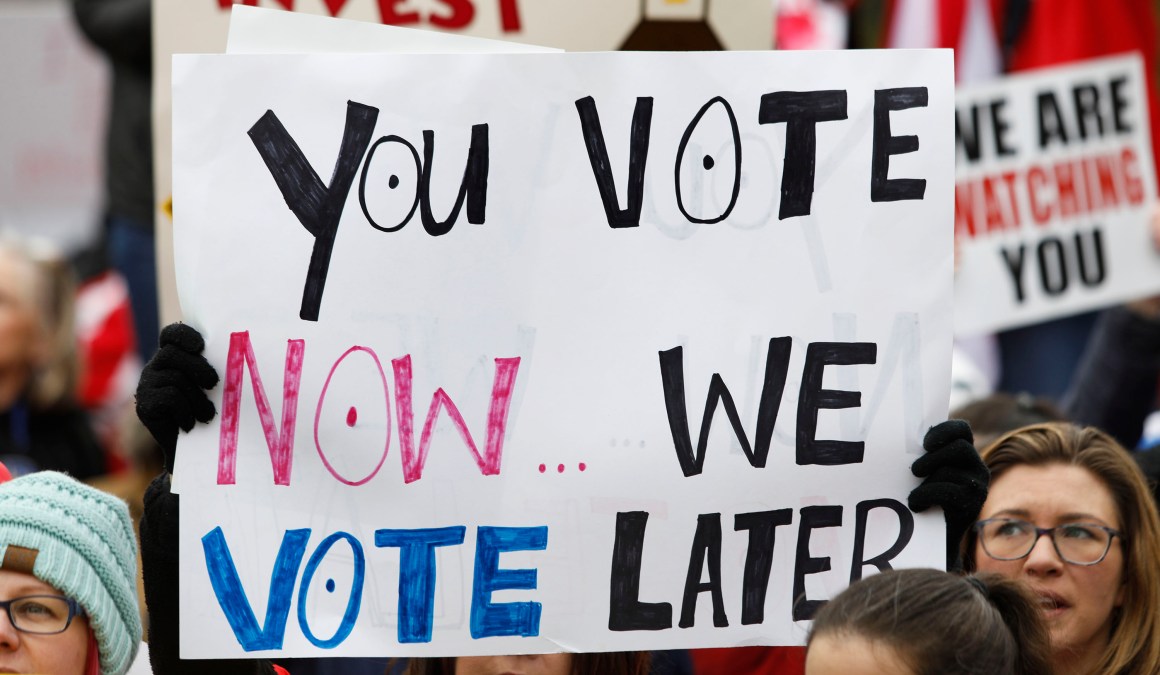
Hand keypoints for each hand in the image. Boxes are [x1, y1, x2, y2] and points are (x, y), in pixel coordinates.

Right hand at [135, 323, 218, 472]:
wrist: (193, 448)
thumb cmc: (209, 410)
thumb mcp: (214, 386)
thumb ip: (217, 367)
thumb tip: (241, 353)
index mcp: (174, 356)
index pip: (172, 334)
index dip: (184, 335)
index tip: (201, 346)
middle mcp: (156, 366)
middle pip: (172, 354)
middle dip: (198, 368)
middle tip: (214, 384)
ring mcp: (147, 384)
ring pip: (174, 378)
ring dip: (197, 399)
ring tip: (206, 414)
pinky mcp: (144, 404)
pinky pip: (169, 397)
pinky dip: (185, 411)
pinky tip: (190, 424)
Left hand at [908, 420, 988, 570]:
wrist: (935, 538)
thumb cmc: (923, 498)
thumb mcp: (924, 473)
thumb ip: (921, 455)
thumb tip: (891, 437)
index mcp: (964, 455)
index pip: (962, 430)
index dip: (945, 430)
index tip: (925, 442)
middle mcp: (977, 468)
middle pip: (960, 448)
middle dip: (933, 457)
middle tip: (914, 471)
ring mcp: (978, 487)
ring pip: (950, 471)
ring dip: (926, 481)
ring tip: (911, 493)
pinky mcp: (972, 506)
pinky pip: (947, 492)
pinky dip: (925, 495)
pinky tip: (915, 504)